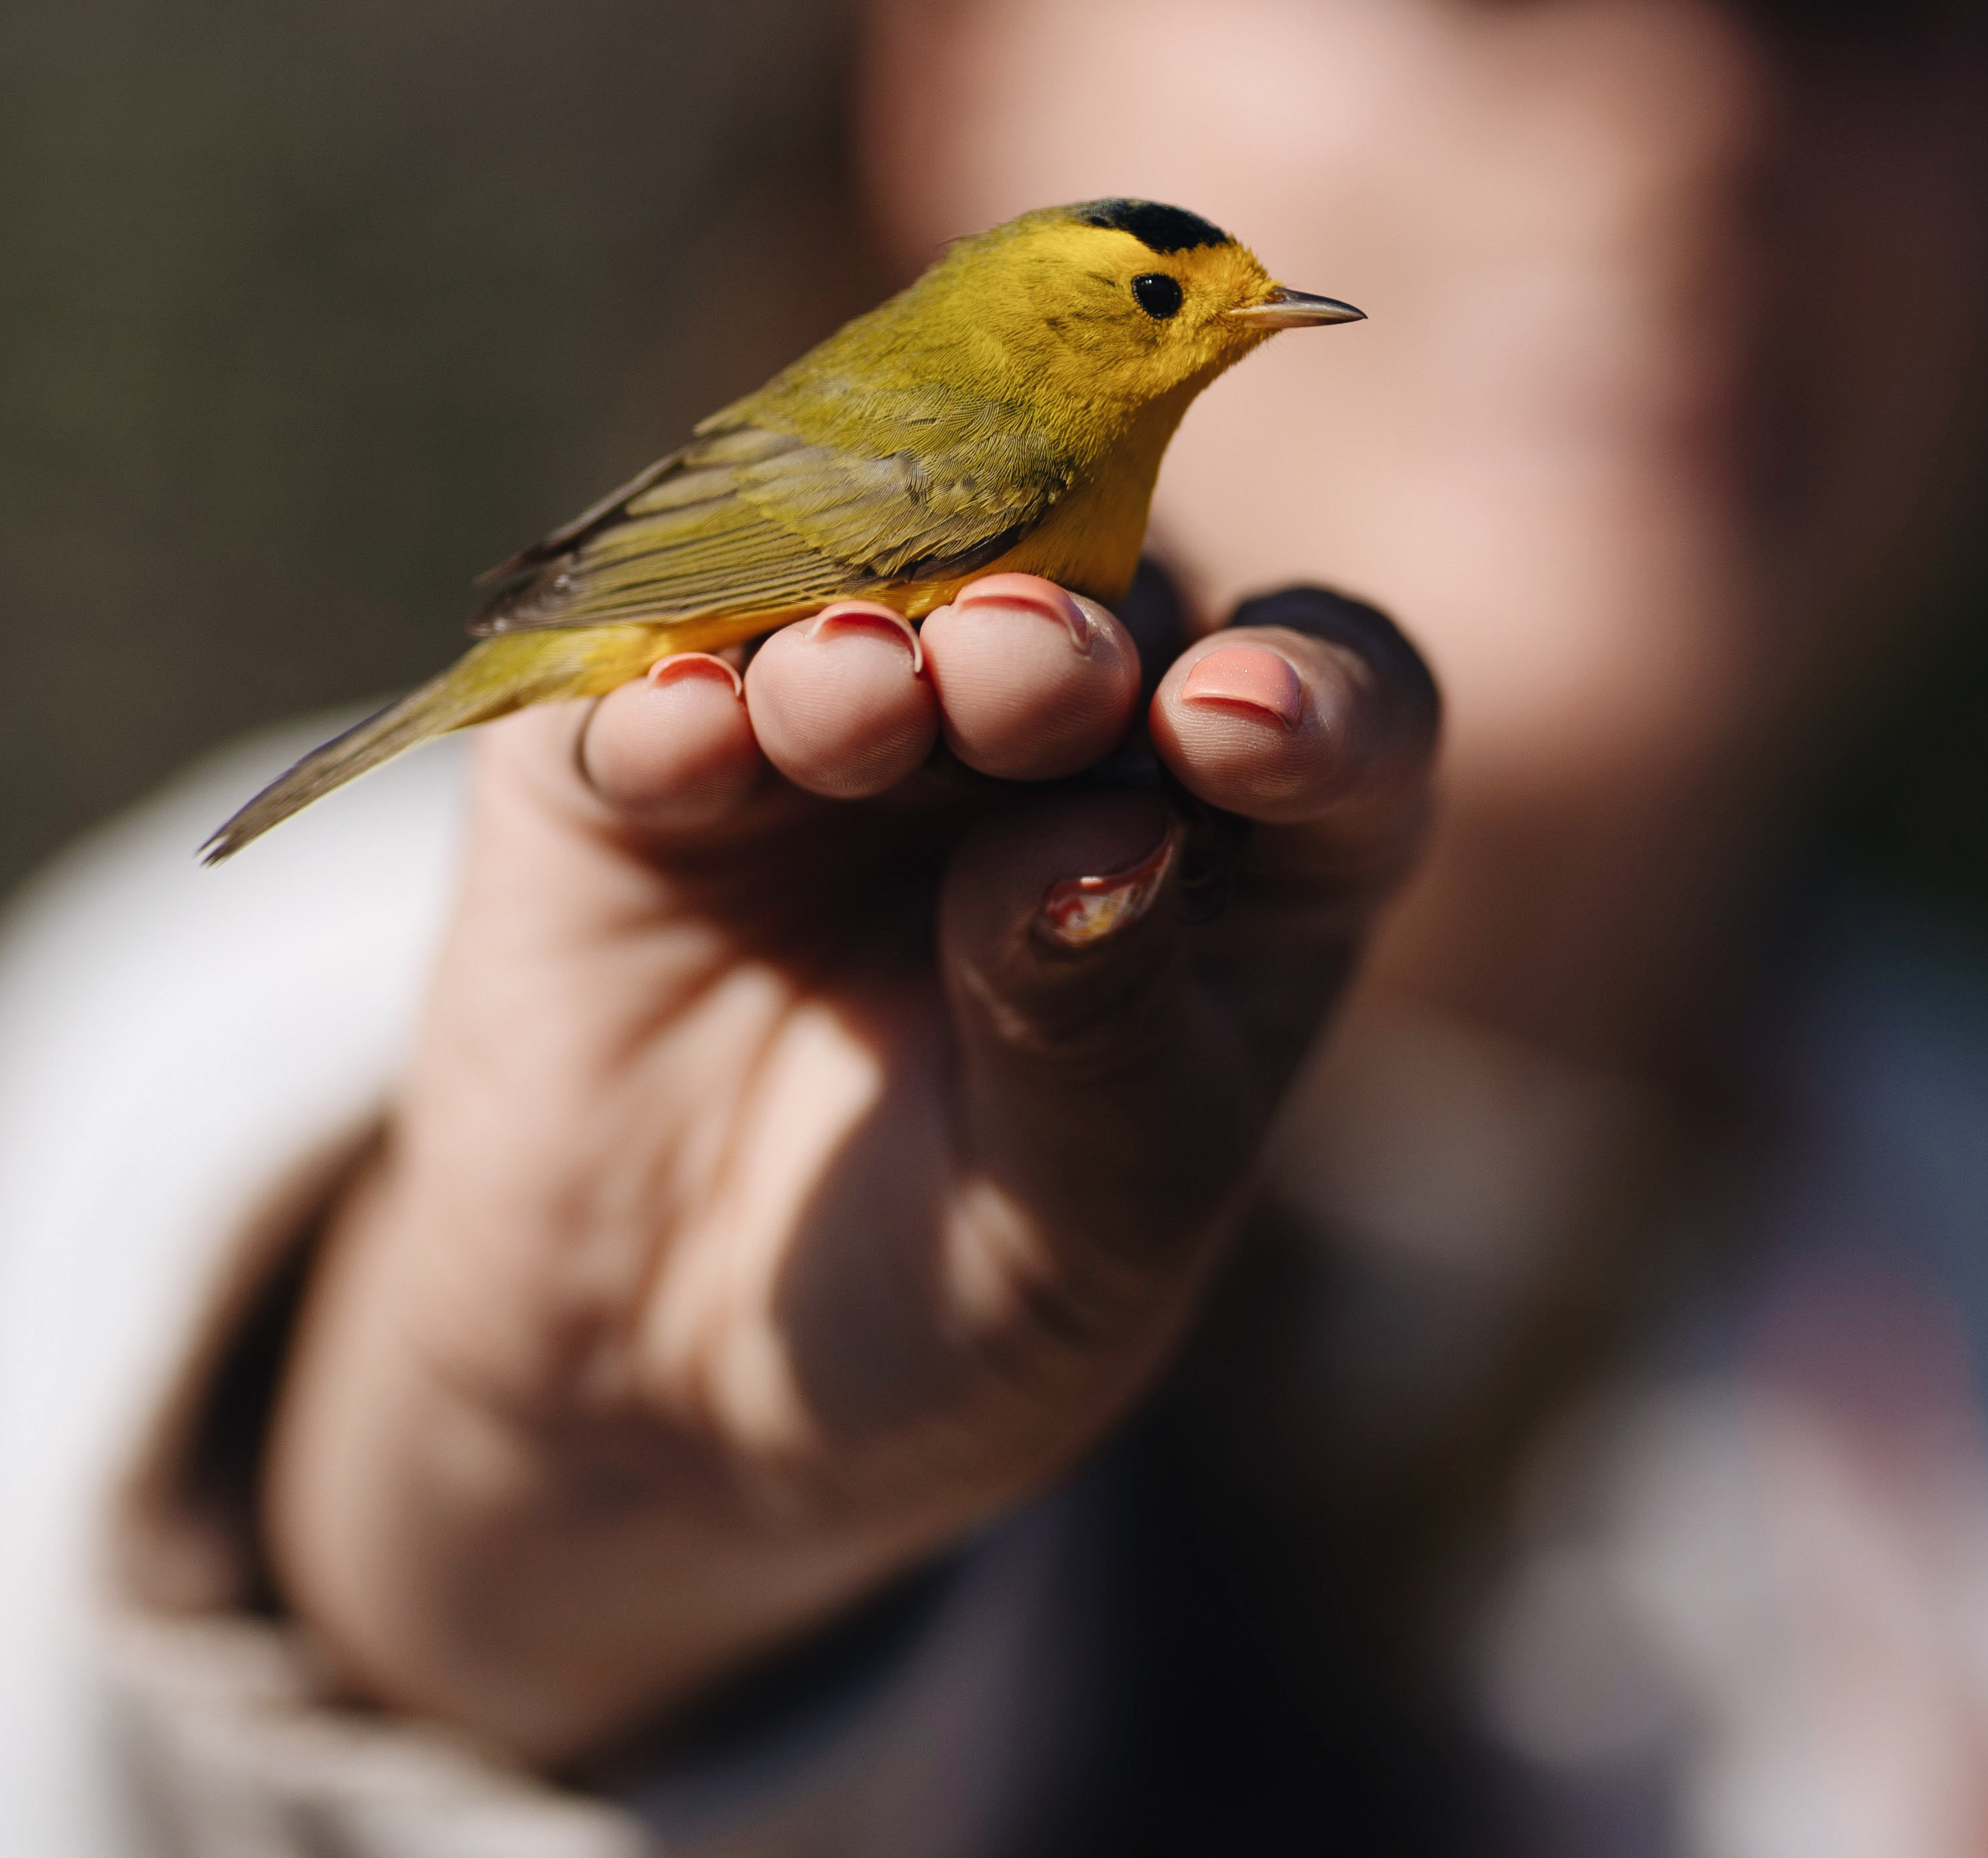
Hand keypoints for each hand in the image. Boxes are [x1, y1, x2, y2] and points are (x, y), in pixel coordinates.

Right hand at [259, 570, 1437, 1765]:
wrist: (682, 1383)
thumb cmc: (961, 1288)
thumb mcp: (1081, 1214)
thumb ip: (1104, 1027)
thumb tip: (1102, 834)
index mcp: (1243, 831)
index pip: (1342, 710)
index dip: (1316, 692)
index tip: (1240, 724)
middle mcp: (1060, 727)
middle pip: (1098, 613)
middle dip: (1058, 638)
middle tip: (1020, 670)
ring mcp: (850, 709)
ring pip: (873, 603)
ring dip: (870, 638)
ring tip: (856, 697)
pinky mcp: (645, 747)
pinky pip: (651, 672)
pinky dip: (667, 689)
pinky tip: (684, 729)